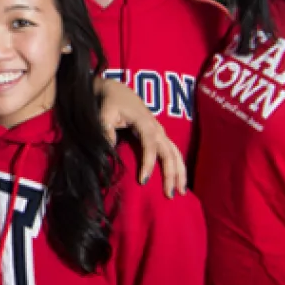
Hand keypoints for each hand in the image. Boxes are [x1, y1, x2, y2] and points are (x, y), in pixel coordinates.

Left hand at [96, 77, 187, 197]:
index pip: (150, 144)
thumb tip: (111, 148)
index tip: (144, 180)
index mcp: (144, 122)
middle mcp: (156, 127)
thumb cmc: (110, 102)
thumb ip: (106, 130)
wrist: (116, 90)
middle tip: (170, 194)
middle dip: (171, 173)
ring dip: (180, 172)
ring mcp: (160, 131)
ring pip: (175, 153)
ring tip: (180, 192)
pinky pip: (173, 152)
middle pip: (168, 152)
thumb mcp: (104, 113)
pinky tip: (179, 181)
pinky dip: (178, 166)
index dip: (148, 162)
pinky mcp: (159, 135)